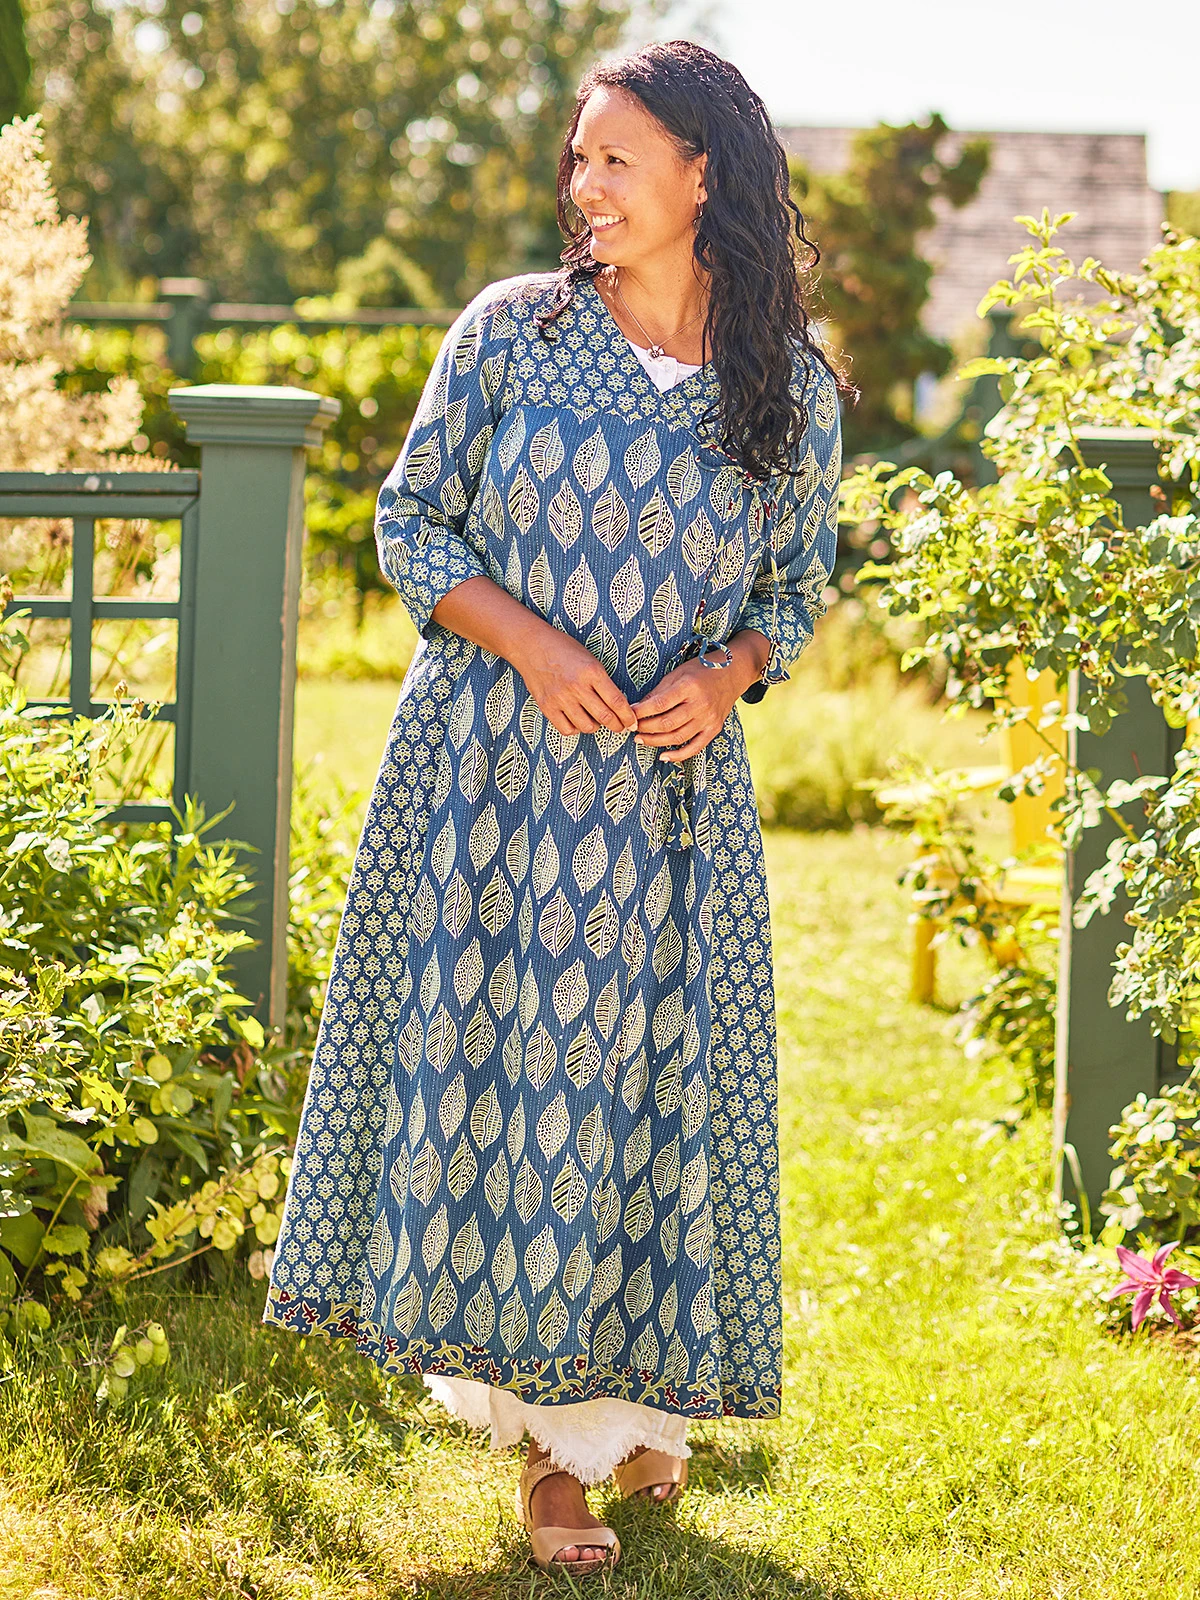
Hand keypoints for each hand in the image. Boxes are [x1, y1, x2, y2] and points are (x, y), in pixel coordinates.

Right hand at [511, 624, 637, 737]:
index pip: (617, 701)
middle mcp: (577, 686)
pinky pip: (567, 729)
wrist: (532, 646)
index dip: (628, 716)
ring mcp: (561, 698)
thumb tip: (617, 706)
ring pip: (587, 727)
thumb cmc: (564, 650)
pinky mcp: (547, 706)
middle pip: (605, 717)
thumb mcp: (590, 659)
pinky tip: (577, 721)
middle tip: (620, 727)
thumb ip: (603, 682)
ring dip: (596, 727)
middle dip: (617, 726)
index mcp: (592, 672)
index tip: (631, 722)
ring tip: (596, 720)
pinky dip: (576, 729)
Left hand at [630, 631, 769, 759]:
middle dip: (645, 728)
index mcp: (689, 686)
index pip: (660, 704)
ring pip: (677, 737)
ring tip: (640, 739)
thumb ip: (659, 692)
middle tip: (632, 729)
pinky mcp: (714, 729)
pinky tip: (663, 756)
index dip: (641, 712)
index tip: (629, 715)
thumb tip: (638, 709)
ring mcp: (709, 719)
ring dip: (655, 741)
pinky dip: (678, 755)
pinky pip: (695, 747)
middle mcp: (700, 704)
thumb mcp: (678, 674)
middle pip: (667, 723)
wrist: (732, 673)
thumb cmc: (701, 671)